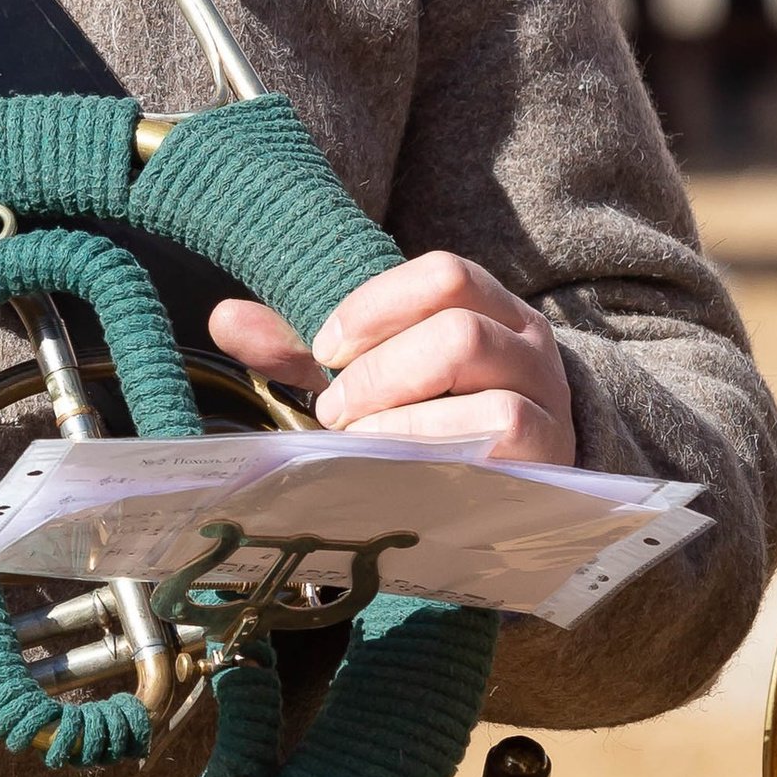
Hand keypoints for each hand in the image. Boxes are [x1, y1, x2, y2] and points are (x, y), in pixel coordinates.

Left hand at [207, 252, 576, 466]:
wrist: (517, 501)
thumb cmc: (436, 426)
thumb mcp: (372, 379)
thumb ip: (302, 350)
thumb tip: (225, 318)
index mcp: (490, 309)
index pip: (444, 274)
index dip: (374, 307)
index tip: (324, 350)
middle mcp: (529, 344)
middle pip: (455, 323)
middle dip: (377, 368)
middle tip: (332, 409)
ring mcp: (548, 397)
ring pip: (474, 364)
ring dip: (396, 405)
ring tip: (358, 440)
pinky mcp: (551, 452)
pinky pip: (499, 423)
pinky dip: (430, 440)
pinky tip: (397, 466)